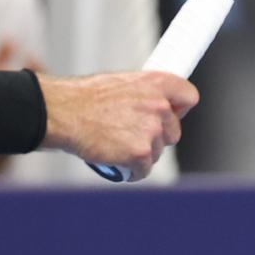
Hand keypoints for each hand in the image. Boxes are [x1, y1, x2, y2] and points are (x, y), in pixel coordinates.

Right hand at [40, 70, 197, 180]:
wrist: (64, 112)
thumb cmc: (86, 97)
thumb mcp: (123, 83)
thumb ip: (145, 94)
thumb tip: (157, 104)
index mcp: (157, 83)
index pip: (189, 96)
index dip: (180, 109)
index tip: (172, 114)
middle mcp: (160, 106)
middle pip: (173, 132)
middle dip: (156, 137)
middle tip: (133, 135)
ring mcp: (151, 131)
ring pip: (156, 153)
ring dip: (141, 154)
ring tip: (117, 146)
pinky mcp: (139, 154)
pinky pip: (143, 171)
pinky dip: (131, 171)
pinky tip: (118, 164)